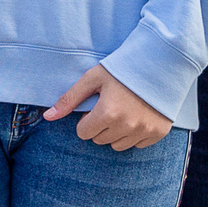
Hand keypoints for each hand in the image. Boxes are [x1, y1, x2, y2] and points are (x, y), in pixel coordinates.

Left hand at [45, 65, 171, 150]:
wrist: (160, 61)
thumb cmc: (123, 67)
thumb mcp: (93, 78)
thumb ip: (70, 98)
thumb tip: (47, 117)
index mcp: (108, 112)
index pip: (83, 133)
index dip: (86, 119)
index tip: (96, 105)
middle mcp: (126, 126)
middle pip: (99, 140)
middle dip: (100, 125)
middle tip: (110, 105)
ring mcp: (144, 130)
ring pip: (117, 145)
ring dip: (116, 132)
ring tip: (123, 110)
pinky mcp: (158, 133)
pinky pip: (137, 145)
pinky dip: (134, 134)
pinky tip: (137, 115)